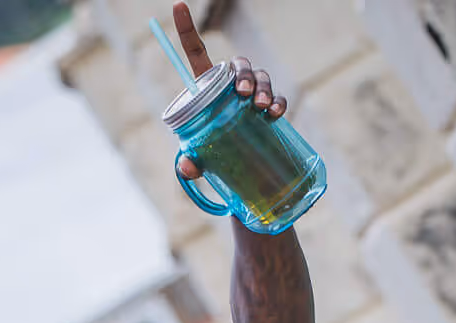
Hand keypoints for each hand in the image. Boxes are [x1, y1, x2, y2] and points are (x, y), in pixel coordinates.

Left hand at [171, 3, 286, 182]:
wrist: (241, 172)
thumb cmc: (214, 156)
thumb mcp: (199, 158)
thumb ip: (191, 162)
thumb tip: (188, 166)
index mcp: (207, 87)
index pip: (196, 52)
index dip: (187, 29)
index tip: (178, 5)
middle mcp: (231, 85)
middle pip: (238, 65)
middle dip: (243, 75)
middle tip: (243, 95)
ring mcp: (253, 95)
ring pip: (261, 76)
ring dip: (262, 87)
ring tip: (261, 106)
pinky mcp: (270, 108)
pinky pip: (277, 97)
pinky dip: (278, 102)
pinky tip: (275, 113)